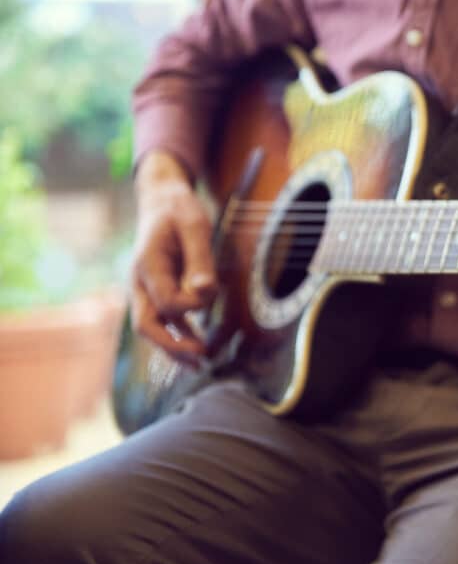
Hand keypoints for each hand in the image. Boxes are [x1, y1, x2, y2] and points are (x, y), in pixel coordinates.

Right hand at [130, 152, 216, 364]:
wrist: (163, 199)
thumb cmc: (180, 210)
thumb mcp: (195, 226)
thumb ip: (200, 260)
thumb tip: (204, 293)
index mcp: (147, 266)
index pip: (166, 301)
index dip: (190, 305)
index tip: (210, 291)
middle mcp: (141, 282)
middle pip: (146, 325)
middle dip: (171, 345)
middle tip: (199, 358)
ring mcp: (147, 289)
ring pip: (154, 327)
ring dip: (175, 347)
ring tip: (201, 364)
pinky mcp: (158, 291)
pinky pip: (165, 320)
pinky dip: (179, 335)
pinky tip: (198, 347)